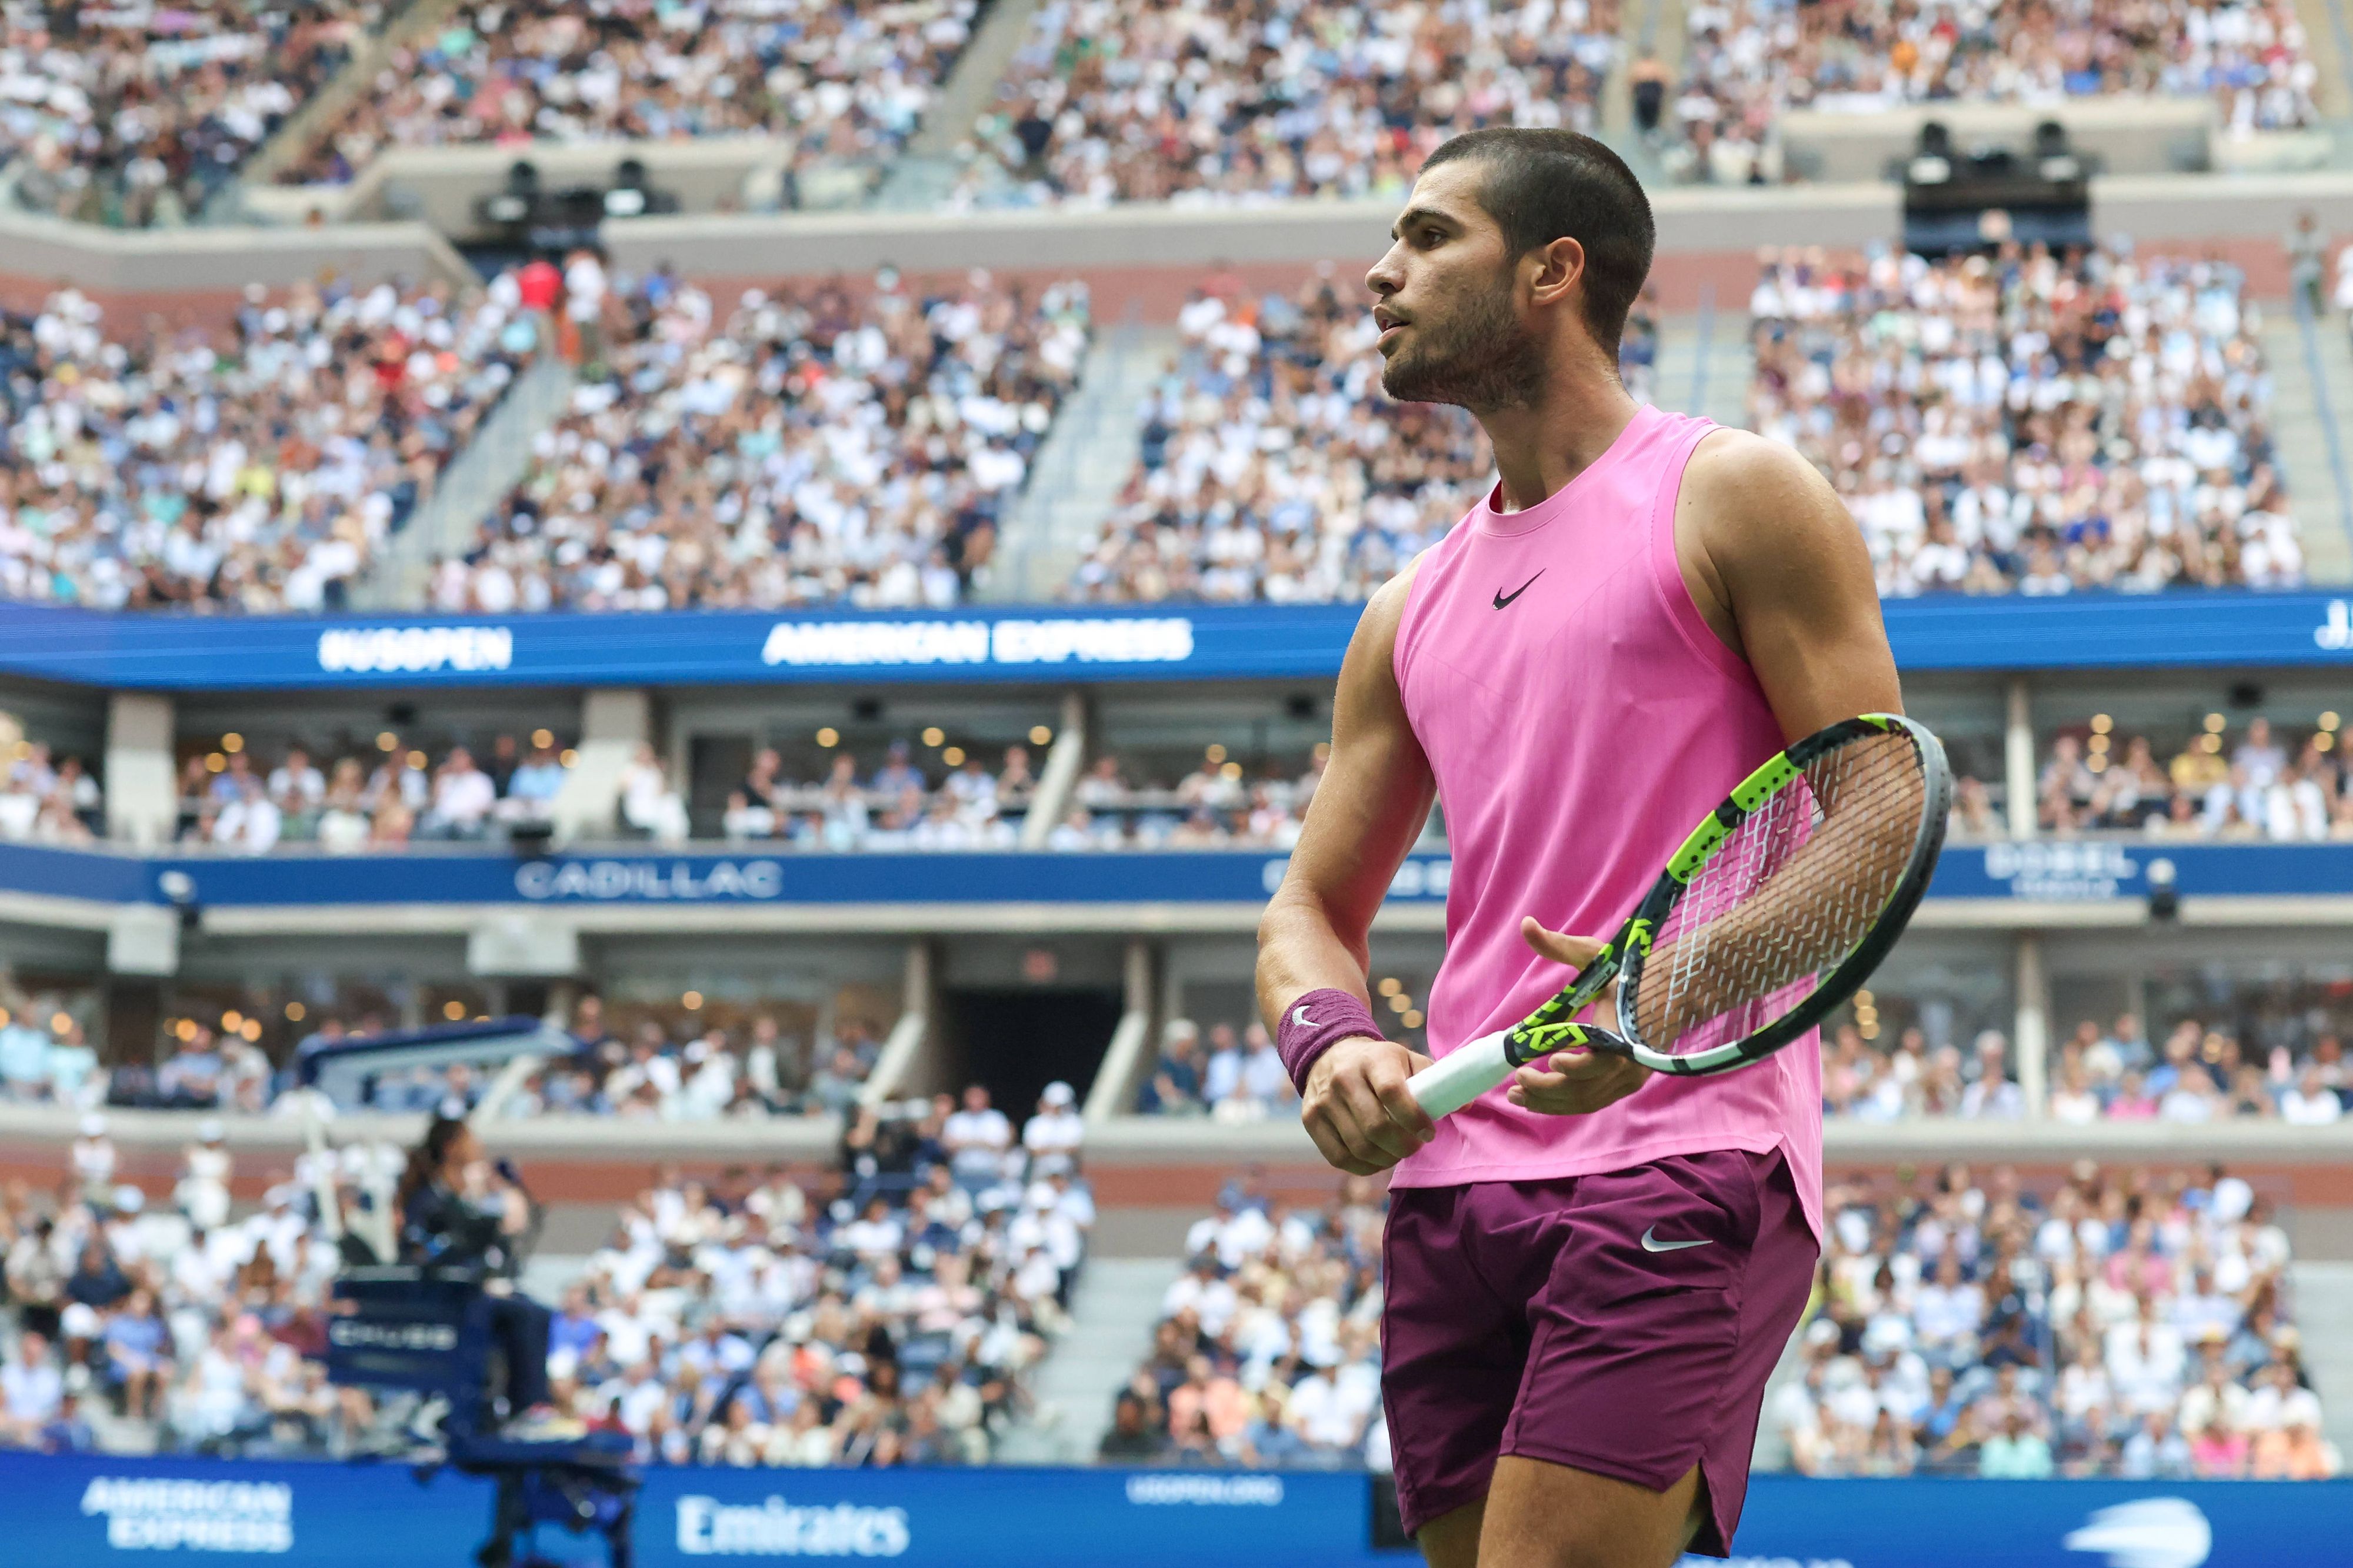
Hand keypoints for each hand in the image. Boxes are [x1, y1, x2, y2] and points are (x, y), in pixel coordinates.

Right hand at [1301, 1035, 1434, 1175]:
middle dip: (1403, 1146)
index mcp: (1373, 1060)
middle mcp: (1343, 1079)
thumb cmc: (1379, 1063)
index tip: (1428, 1133)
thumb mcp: (1406, 1059)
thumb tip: (1465, 1106)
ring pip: (1359, 1147)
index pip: (1393, 1093)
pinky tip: (1377, 1158)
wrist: (1329, 1054)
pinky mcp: (1310, 1120)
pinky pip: (1339, 1157)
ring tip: (1397, 1152)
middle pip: (1376, 1127)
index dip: (1414, 1119)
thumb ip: (1434, 1080)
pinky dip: (1363, 1166)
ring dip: (1386, 1159)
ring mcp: (1323, 1101)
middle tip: (1415, 1146)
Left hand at [1507, 917, 1653, 1115]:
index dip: (1578, 1066)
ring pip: (1586, 1101)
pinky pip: (1591, 1102)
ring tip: (1516, 1095)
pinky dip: (1562, 1105)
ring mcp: (1628, 1079)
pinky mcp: (1622, 1086)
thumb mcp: (1594, 954)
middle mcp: (1630, 1063)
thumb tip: (1526, 924)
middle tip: (1518, 1079)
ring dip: (1549, 1103)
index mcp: (1625, 1032)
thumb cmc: (1625, 973)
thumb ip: (1559, 945)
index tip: (1552, 1059)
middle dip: (1549, 1090)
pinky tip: (1535, 1100)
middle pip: (1587, 1088)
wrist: (1665, 994)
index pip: (1602, 1061)